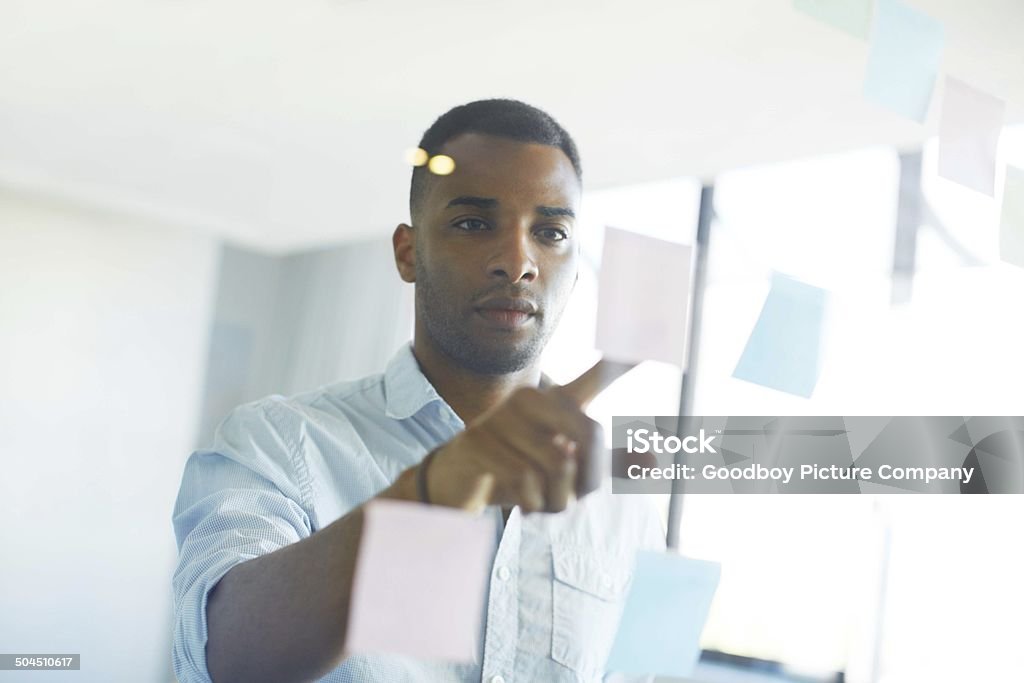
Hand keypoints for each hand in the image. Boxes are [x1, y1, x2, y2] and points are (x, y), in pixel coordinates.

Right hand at [425, 359, 633, 513]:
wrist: (459, 486)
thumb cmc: (519, 471)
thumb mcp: (567, 471)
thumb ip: (608, 464)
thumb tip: (656, 458)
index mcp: (556, 402)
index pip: (598, 376)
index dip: (623, 361)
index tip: (649, 344)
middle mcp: (531, 400)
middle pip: (591, 435)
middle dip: (589, 479)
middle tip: (575, 498)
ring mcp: (502, 417)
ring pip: (559, 464)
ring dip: (557, 499)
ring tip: (543, 503)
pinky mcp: (479, 441)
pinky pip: (524, 477)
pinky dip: (531, 502)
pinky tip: (524, 504)